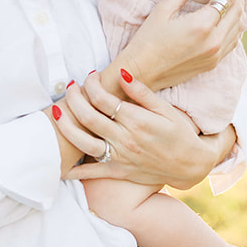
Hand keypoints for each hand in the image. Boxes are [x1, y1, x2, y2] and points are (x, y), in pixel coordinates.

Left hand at [64, 72, 224, 189]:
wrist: (190, 164)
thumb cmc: (178, 132)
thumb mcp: (165, 108)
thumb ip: (142, 92)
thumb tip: (121, 73)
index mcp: (137, 120)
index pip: (104, 98)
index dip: (92, 84)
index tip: (90, 76)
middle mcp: (125, 139)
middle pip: (89, 116)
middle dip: (74, 99)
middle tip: (70, 87)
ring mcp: (120, 157)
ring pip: (84, 142)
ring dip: (66, 126)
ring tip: (56, 112)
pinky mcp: (118, 172)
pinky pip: (92, 173)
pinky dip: (74, 171)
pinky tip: (59, 164)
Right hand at [125, 0, 246, 89]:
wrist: (141, 72)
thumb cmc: (147, 39)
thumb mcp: (163, 8)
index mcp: (201, 25)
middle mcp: (214, 42)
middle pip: (237, 11)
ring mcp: (215, 55)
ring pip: (239, 27)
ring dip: (240, 8)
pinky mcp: (213, 63)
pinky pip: (234, 41)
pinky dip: (236, 25)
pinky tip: (230, 16)